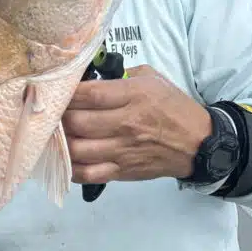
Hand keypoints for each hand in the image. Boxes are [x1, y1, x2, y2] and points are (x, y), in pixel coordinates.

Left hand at [62, 64, 211, 183]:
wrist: (199, 144)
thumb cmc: (174, 107)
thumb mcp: (153, 79)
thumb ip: (121, 76)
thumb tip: (92, 77)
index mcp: (134, 96)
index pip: (89, 94)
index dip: (66, 92)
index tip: (56, 89)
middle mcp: (126, 124)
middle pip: (77, 122)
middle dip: (58, 116)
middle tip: (52, 112)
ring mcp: (122, 151)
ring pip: (77, 149)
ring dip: (60, 141)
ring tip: (54, 133)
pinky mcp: (122, 171)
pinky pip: (88, 173)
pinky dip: (70, 167)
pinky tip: (64, 157)